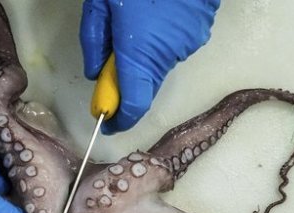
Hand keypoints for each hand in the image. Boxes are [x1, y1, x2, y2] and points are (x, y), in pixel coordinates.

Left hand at [80, 0, 219, 132]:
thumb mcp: (100, 5)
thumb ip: (93, 42)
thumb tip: (94, 74)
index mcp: (140, 52)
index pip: (133, 105)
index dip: (119, 119)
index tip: (106, 122)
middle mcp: (167, 55)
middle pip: (144, 87)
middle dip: (126, 82)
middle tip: (109, 60)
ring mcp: (188, 44)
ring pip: (158, 66)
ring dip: (143, 58)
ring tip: (135, 24)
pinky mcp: (200, 33)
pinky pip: (172, 49)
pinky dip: (159, 43)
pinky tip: (154, 17)